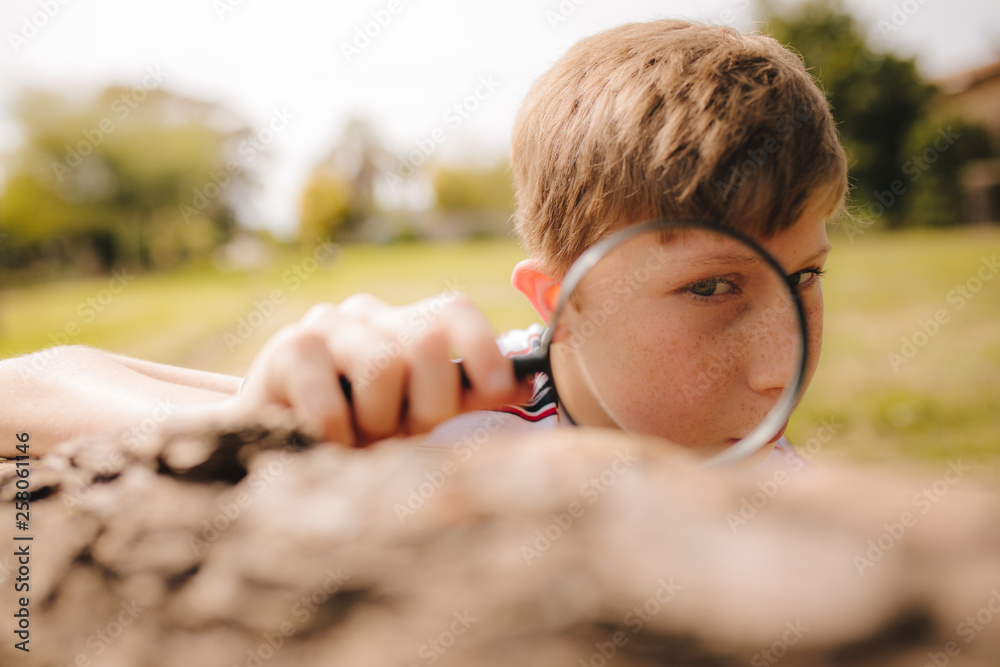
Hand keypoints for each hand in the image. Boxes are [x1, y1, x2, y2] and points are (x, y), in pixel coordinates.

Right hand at [231, 293, 532, 445]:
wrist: (278, 446)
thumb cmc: (361, 433)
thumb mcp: (419, 418)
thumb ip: (466, 398)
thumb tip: (524, 383)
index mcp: (409, 327)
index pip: (454, 312)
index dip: (483, 347)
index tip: (497, 391)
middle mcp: (371, 315)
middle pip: (427, 343)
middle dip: (427, 406)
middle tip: (404, 435)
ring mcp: (328, 326)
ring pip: (383, 365)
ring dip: (378, 421)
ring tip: (361, 438)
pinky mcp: (287, 349)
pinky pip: (330, 395)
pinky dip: (338, 434)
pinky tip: (327, 442)